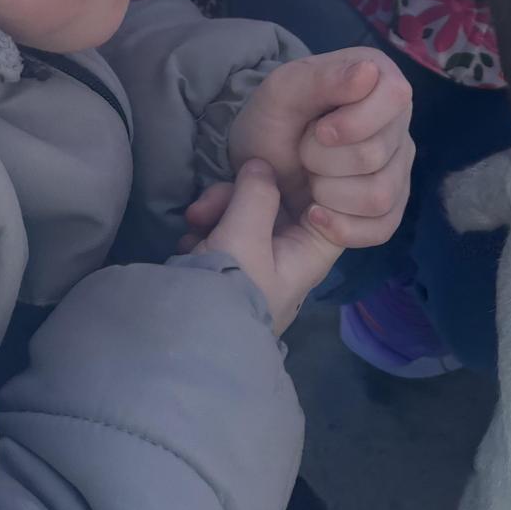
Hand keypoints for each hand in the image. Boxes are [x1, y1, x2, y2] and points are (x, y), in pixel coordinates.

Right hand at [182, 160, 338, 332]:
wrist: (182, 343)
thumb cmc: (227, 292)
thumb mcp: (244, 238)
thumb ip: (257, 195)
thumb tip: (261, 166)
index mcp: (308, 256)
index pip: (329, 210)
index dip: (309, 184)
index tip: (281, 168)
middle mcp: (289, 259)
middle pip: (278, 207)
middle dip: (240, 197)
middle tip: (204, 207)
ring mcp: (258, 264)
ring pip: (247, 216)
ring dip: (216, 212)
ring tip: (192, 224)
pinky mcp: (228, 269)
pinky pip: (225, 234)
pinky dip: (206, 232)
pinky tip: (187, 243)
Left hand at [228, 50, 414, 248]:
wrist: (258, 163)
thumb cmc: (272, 120)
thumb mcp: (282, 91)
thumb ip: (323, 77)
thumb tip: (370, 72)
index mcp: (382, 81)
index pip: (394, 99)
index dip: (352, 122)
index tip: (318, 129)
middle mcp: (399, 125)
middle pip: (375, 155)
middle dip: (322, 160)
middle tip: (302, 152)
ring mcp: (399, 169)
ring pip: (379, 196)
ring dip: (328, 193)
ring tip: (310, 179)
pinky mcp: (391, 208)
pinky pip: (383, 229)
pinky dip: (341, 227)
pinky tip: (315, 214)